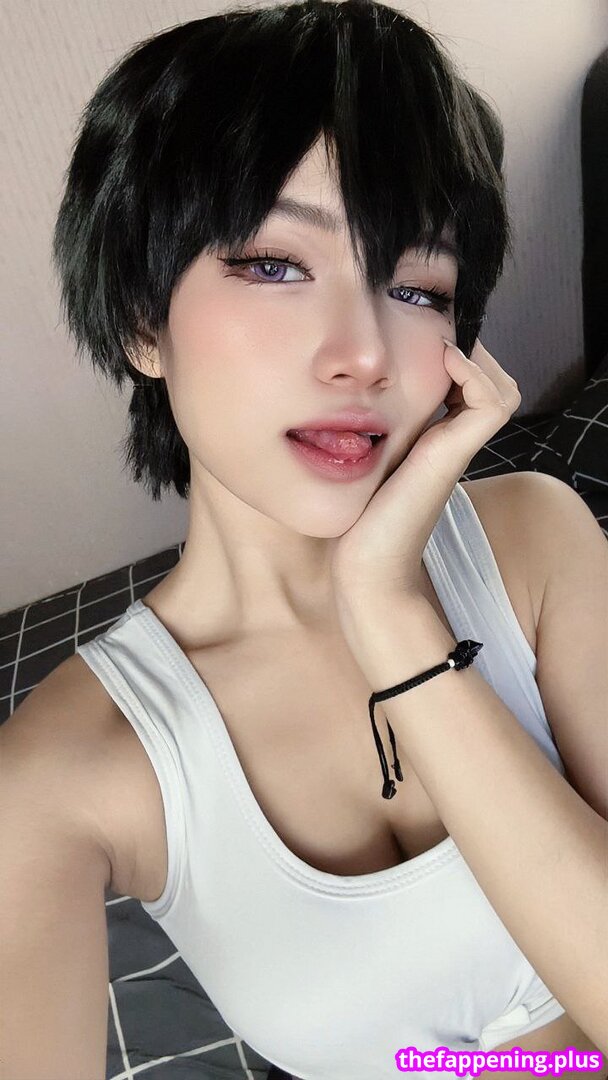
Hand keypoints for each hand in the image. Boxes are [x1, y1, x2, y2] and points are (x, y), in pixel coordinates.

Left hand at [331, 338, 520, 607]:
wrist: (367, 568)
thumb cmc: (355, 522)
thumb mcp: (360, 462)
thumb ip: (364, 433)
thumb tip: (342, 399)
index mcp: (436, 441)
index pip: (470, 385)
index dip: (454, 356)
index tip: (418, 342)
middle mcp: (454, 442)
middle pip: (494, 382)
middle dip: (468, 351)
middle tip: (433, 341)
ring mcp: (458, 448)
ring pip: (501, 387)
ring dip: (474, 359)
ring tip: (439, 350)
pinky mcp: (454, 453)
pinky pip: (492, 400)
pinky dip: (472, 372)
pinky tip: (439, 364)